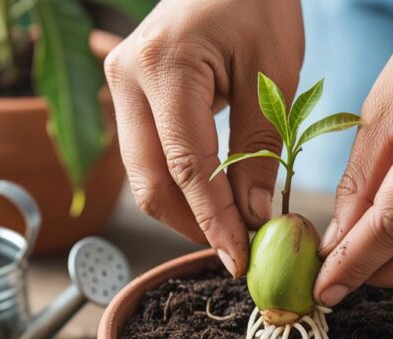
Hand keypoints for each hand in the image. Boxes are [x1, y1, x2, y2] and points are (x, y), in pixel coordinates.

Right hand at [105, 0, 303, 276]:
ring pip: (142, 174)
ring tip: (230, 227)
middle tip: (236, 251)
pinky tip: (211, 197)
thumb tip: (253, 215)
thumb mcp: (273, 72)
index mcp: (165, 67)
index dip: (213, 222)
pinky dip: (177, 183)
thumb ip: (260, 147)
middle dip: (192, 225)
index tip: (238, 260)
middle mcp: (126, 77)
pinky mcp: (125, 91)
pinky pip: (145, 153)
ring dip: (183, 209)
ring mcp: (118, 83)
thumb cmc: (257, 2)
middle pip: (150, 181)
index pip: (188, 168)